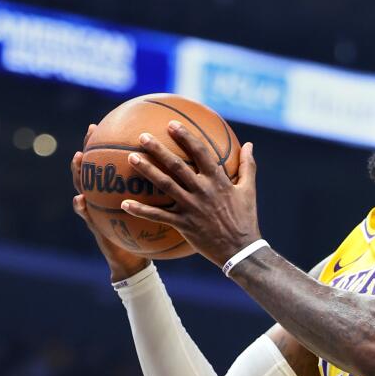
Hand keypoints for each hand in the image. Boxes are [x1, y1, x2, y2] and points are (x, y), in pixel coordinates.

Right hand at [71, 131, 149, 282]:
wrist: (133, 262)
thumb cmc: (146, 237)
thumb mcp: (158, 213)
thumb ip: (164, 193)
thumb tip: (187, 172)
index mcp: (120, 189)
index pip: (117, 161)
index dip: (114, 140)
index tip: (117, 120)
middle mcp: (106, 196)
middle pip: (97, 167)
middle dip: (94, 145)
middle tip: (90, 131)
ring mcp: (98, 210)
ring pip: (86, 186)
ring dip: (80, 172)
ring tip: (78, 159)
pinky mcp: (96, 227)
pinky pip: (88, 215)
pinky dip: (81, 207)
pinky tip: (79, 199)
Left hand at [120, 121, 259, 268]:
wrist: (241, 251)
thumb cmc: (245, 219)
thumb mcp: (249, 191)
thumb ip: (248, 166)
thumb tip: (250, 145)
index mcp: (218, 180)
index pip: (200, 152)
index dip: (185, 137)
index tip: (172, 124)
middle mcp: (202, 191)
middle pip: (177, 166)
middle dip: (159, 149)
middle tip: (142, 136)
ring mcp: (191, 208)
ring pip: (165, 186)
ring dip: (147, 171)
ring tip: (131, 158)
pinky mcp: (184, 225)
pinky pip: (159, 216)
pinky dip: (141, 210)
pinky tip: (124, 204)